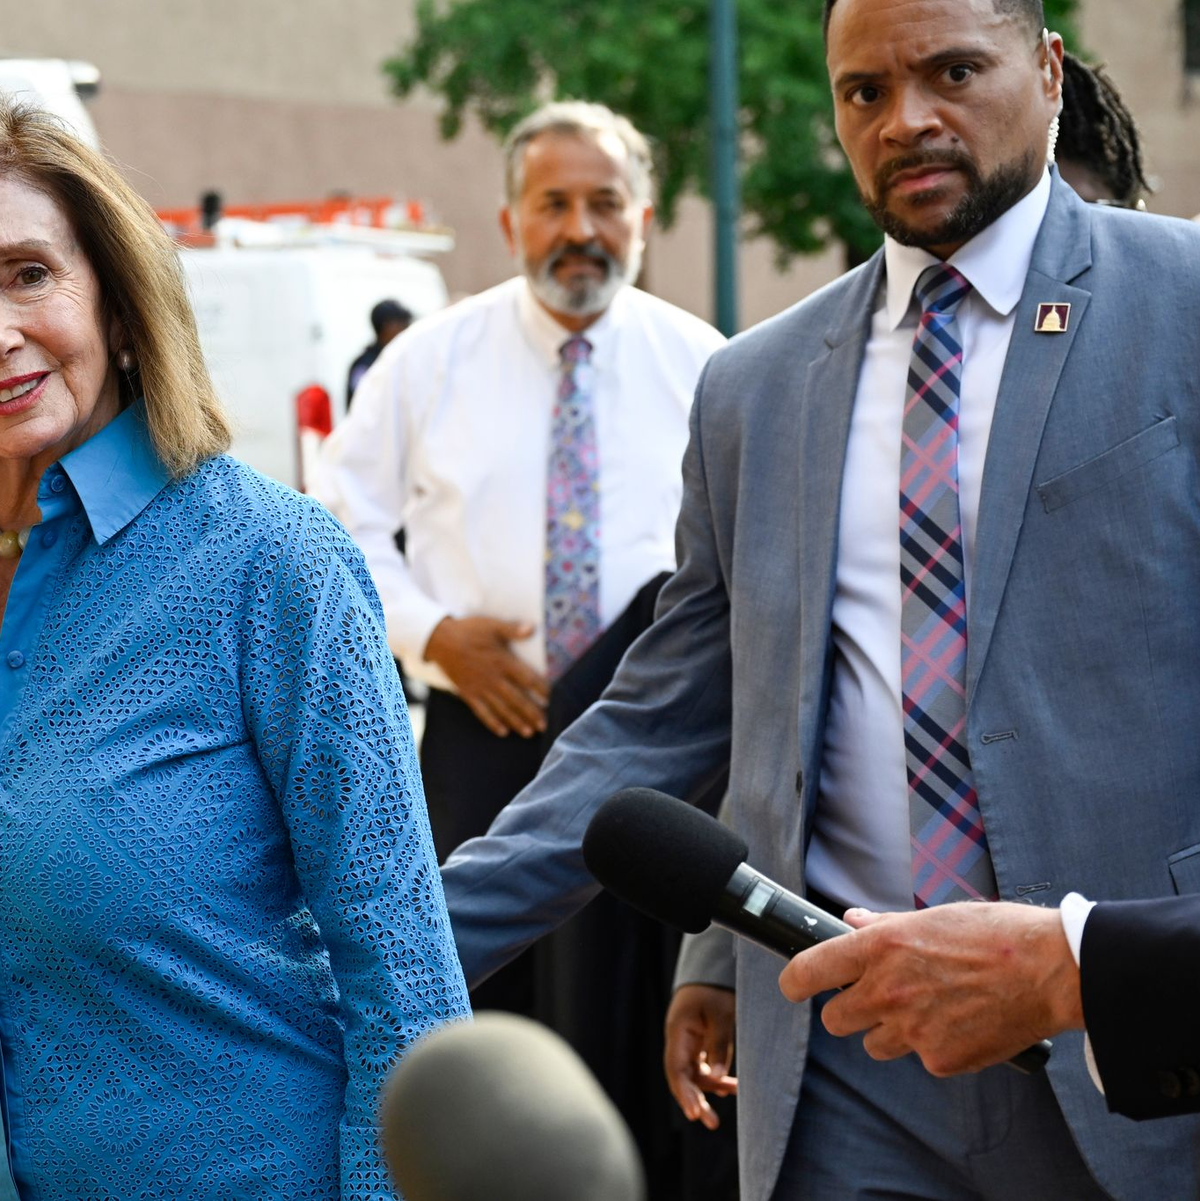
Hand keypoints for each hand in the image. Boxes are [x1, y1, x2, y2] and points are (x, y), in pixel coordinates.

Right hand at [424, 616, 548, 737]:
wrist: (439, 640)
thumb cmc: (468, 631)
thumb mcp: (491, 625)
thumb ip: (512, 629)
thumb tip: (532, 628)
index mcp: (502, 661)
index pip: (527, 679)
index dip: (541, 690)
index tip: (553, 700)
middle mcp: (493, 678)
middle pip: (517, 699)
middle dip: (532, 713)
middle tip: (544, 726)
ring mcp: (480, 688)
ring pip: (502, 709)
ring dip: (516, 721)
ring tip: (529, 733)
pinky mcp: (468, 693)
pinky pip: (482, 712)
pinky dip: (492, 723)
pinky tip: (502, 732)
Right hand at [663, 984, 737, 1129]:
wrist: (715, 971)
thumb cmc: (717, 989)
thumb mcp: (722, 1014)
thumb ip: (719, 1045)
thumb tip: (718, 1079)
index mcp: (678, 1031)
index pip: (676, 1068)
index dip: (684, 1093)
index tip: (695, 1113)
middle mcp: (679, 1040)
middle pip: (682, 1077)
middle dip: (695, 1100)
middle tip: (712, 1123)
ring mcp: (688, 1042)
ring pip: (695, 1074)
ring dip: (711, 1087)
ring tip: (734, 1092)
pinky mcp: (699, 1043)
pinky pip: (704, 1066)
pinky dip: (716, 1076)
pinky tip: (731, 1085)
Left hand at [778, 902, 1084, 1076]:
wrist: (1049, 971)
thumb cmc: (994, 934)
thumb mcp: (930, 917)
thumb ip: (882, 926)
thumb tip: (850, 921)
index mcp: (880, 948)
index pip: (809, 971)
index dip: (794, 981)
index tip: (795, 985)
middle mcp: (887, 991)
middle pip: (835, 1019)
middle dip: (849, 1010)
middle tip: (876, 997)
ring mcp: (912, 1030)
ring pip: (874, 1044)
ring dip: (889, 1031)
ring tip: (928, 1007)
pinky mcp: (939, 1060)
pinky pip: (919, 1057)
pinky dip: (933, 1045)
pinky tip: (959, 1022)